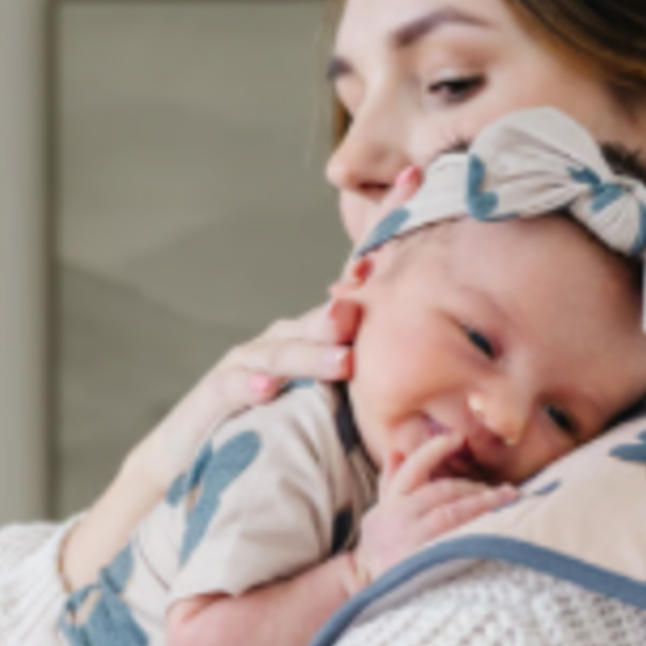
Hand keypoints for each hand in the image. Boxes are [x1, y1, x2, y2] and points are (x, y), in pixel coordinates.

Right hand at [60, 165, 421, 591]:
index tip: (415, 187)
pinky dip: (251, 386)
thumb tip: (450, 386)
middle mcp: (284, 341)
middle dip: (350, 299)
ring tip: (343, 358)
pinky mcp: (214, 397)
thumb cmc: (280, 432)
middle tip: (376, 286)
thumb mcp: (335, 407)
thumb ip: (376, 388)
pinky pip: (234, 389)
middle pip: (322, 315)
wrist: (195, 458)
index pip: (356, 287)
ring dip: (312, 352)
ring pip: (282, 350)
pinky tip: (270, 389)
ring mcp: (247, 365)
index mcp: (318, 337)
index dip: (383, 237)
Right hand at [353, 431, 517, 585]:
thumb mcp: (379, 512)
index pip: (414, 467)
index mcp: (392, 501)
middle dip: (474, 486)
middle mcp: (401, 516)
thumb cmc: (380, 546)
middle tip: (500, 489)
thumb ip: (390, 481)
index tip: (457, 437)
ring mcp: (412, 539)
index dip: (435, 449)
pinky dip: (477, 529)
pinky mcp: (424, 561)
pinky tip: (496, 526)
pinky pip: (455, 540)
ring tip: (507, 499)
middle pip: (442, 490)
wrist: (365, 586)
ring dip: (483, 503)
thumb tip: (397, 450)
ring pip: (452, 512)